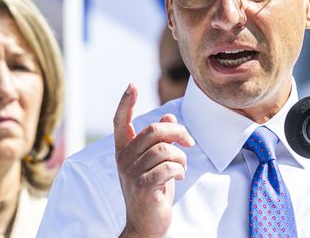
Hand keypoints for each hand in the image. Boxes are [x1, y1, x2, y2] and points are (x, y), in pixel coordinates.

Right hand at [114, 83, 193, 237]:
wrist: (146, 225)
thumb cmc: (153, 190)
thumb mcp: (156, 162)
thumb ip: (160, 140)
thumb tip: (168, 117)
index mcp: (124, 151)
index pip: (120, 122)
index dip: (126, 103)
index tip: (132, 86)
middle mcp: (123, 160)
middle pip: (153, 131)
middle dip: (177, 132)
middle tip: (189, 142)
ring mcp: (131, 174)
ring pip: (164, 150)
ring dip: (181, 157)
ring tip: (181, 167)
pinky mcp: (143, 187)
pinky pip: (168, 167)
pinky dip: (179, 169)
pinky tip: (179, 176)